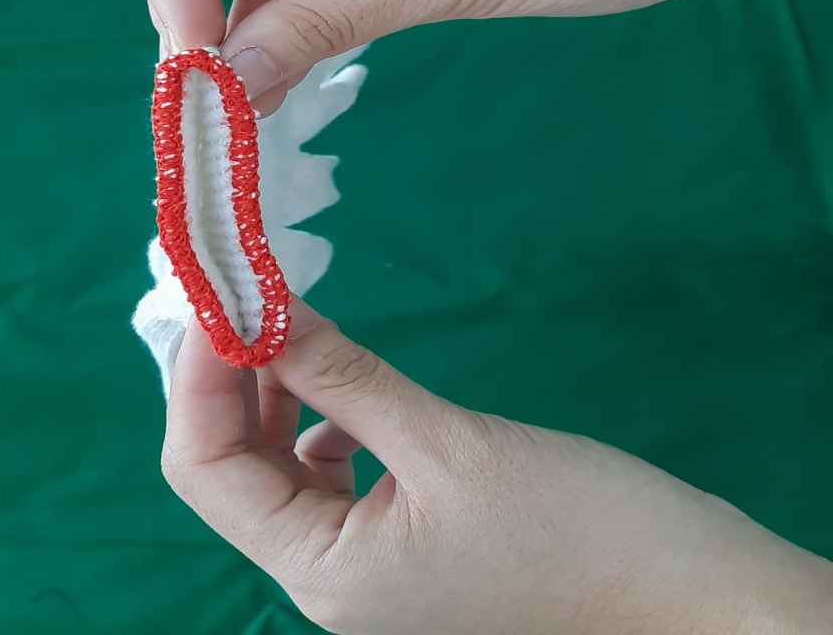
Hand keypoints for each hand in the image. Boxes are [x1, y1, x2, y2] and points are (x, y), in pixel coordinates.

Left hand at [161, 296, 832, 634]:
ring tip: (282, 323)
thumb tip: (264, 308)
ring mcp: (363, 567)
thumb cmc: (578, 528)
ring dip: (270, 395)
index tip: (213, 290)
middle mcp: (328, 581)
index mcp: (325, 575)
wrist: (689, 595)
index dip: (196, 376)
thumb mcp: (450, 442)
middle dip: (226, 379)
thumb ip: (345, 375)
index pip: (206, 470)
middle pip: (232, 471)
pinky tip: (342, 388)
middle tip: (238, 292)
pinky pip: (325, 477)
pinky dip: (318, 420)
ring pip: (276, 471)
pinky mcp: (399, 543)